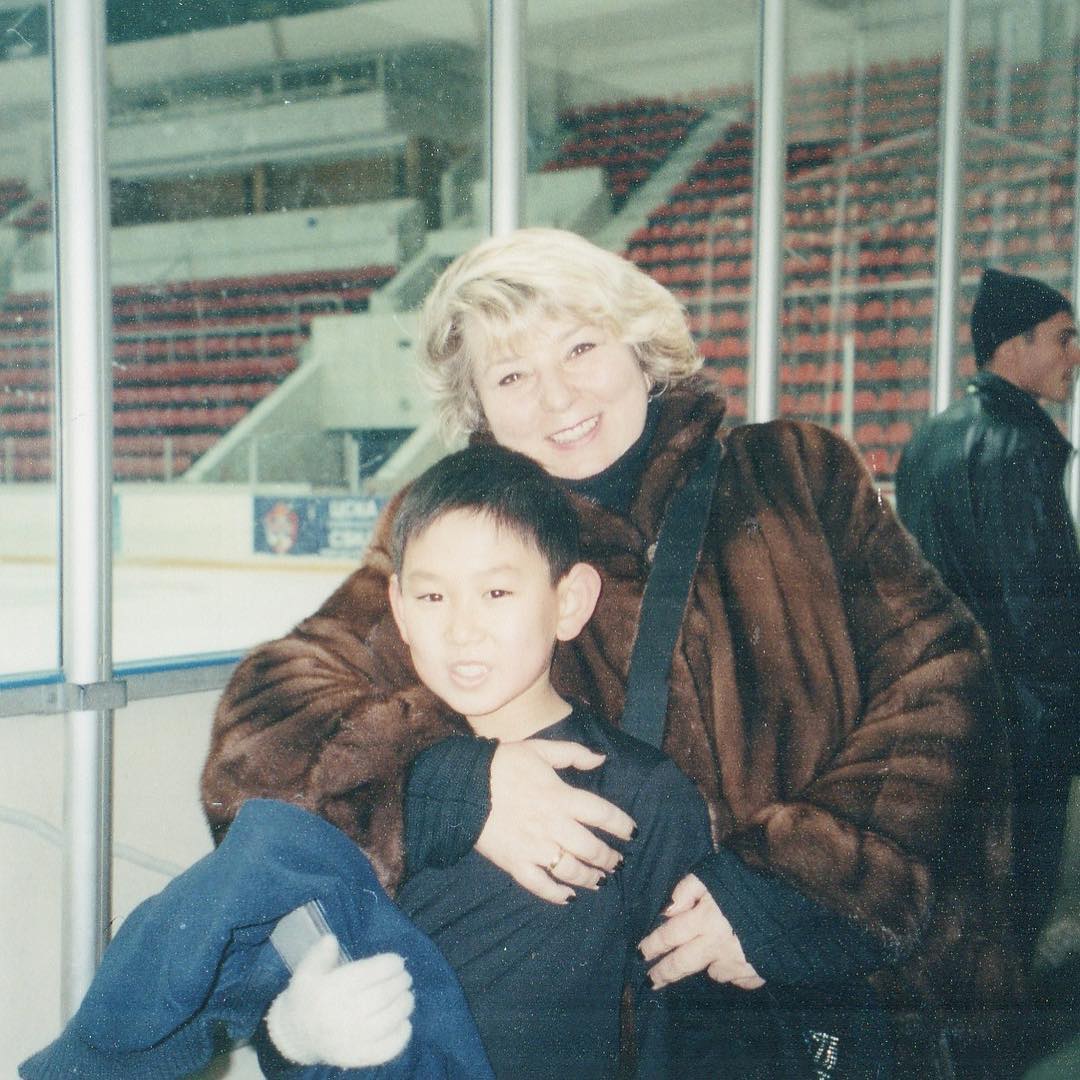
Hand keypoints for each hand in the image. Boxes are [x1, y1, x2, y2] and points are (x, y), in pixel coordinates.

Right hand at [266, 936, 413, 1067]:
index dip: (389, 964)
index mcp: (332, 991)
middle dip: (400, 983)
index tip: (397, 961)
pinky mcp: (358, 1058)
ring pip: (388, 1021)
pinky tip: (404, 1022)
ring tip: (407, 996)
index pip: (369, 974)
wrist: (297, 1035)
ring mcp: (352, 1040)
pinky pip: (386, 1049)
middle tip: (405, 977)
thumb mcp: (305, 972)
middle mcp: (343, 1016)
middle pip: (383, 996)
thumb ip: (318, 955)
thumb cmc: (307, 998)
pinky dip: (401, 1036)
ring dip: (404, 1005)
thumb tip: (331, 939)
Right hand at [476, 739, 636, 903]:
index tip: (632, 833)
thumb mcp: (539, 749)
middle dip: (609, 858)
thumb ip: (573, 754)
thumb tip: (601, 759)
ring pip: (572, 871)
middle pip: (592, 848)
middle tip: (617, 863)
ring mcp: (534, 848)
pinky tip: (568, 897)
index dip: (622, 826)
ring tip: (600, 881)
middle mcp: (553, 825)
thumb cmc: (502, 763)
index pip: (603, 814)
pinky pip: (540, 886)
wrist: (463, 786)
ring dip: (591, 879)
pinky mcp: (515, 863)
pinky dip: (557, 895)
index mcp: (561, 797)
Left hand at [639, 874, 764, 990]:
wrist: (795, 901)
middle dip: (664, 973)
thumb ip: (687, 889)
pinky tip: (737, 960)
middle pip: (682, 964)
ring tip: (705, 958)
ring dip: (706, 966)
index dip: (652, 945)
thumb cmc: (750, 882)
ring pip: (712, 973)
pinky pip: (738, 978)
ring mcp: (736, 962)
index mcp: (703, 920)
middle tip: (651, 981)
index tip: (640, 953)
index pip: (669, 936)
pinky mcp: (757, 972)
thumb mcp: (714, 874)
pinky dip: (734, 971)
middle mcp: (715, 945)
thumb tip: (667, 910)